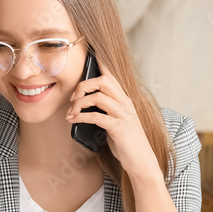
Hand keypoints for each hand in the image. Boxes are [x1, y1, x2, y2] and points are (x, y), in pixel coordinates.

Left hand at [65, 56, 161, 179]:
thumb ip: (104, 110)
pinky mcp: (119, 127)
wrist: (141, 160)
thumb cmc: (126, 141)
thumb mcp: (116, 121)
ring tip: (71, 113)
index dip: (101, 62)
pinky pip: (96, 117)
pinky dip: (81, 117)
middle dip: (84, 86)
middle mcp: (125, 103)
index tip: (90, 51)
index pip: (112, 74)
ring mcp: (123, 115)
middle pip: (104, 81)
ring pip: (99, 97)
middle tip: (73, 98)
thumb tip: (82, 105)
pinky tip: (73, 121)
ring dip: (80, 103)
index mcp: (124, 99)